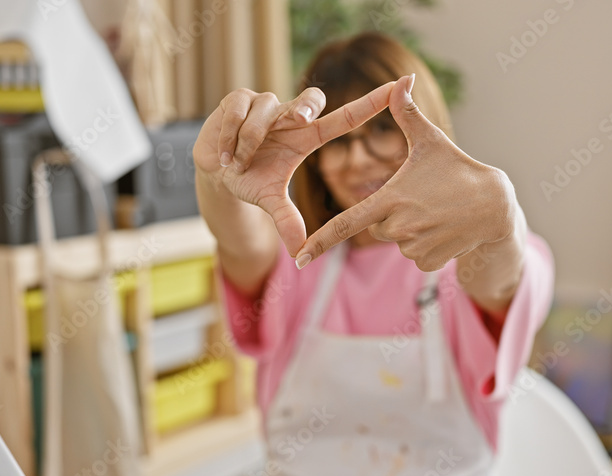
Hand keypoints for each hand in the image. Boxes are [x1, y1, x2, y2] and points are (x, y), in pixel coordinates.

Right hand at [193, 79, 402, 256]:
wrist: (213, 171)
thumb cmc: (250, 179)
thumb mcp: (269, 200)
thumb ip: (286, 219)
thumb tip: (299, 252)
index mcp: (306, 137)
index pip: (344, 118)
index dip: (371, 103)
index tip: (398, 86)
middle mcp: (290, 116)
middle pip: (310, 99)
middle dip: (306, 107)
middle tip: (302, 120)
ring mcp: (264, 105)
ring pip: (265, 115)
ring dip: (249, 143)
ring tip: (236, 164)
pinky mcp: (238, 100)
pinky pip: (237, 112)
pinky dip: (229, 137)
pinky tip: (222, 156)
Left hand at [295, 76, 518, 271]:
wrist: (496, 205)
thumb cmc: (458, 168)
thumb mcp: (430, 141)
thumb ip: (406, 113)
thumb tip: (401, 80)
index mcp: (391, 198)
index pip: (345, 223)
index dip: (320, 241)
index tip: (299, 258)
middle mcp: (399, 226)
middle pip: (377, 227)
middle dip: (391, 214)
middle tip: (421, 199)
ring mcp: (414, 246)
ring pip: (397, 242)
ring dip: (410, 230)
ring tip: (437, 212)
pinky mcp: (429, 262)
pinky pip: (414, 257)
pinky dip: (425, 246)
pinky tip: (444, 230)